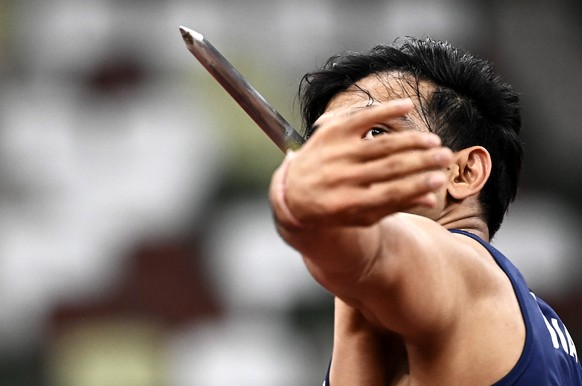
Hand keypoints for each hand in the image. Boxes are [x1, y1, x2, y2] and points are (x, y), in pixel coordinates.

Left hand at [272, 98, 452, 226]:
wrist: (293, 191)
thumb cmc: (334, 207)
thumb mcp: (361, 216)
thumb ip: (394, 206)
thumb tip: (432, 199)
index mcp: (349, 203)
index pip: (391, 193)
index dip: (418, 185)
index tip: (440, 179)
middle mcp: (341, 178)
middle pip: (391, 167)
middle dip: (422, 161)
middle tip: (445, 156)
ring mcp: (336, 153)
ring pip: (382, 144)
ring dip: (412, 140)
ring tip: (434, 141)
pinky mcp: (331, 132)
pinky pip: (362, 118)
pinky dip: (385, 110)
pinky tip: (407, 107)